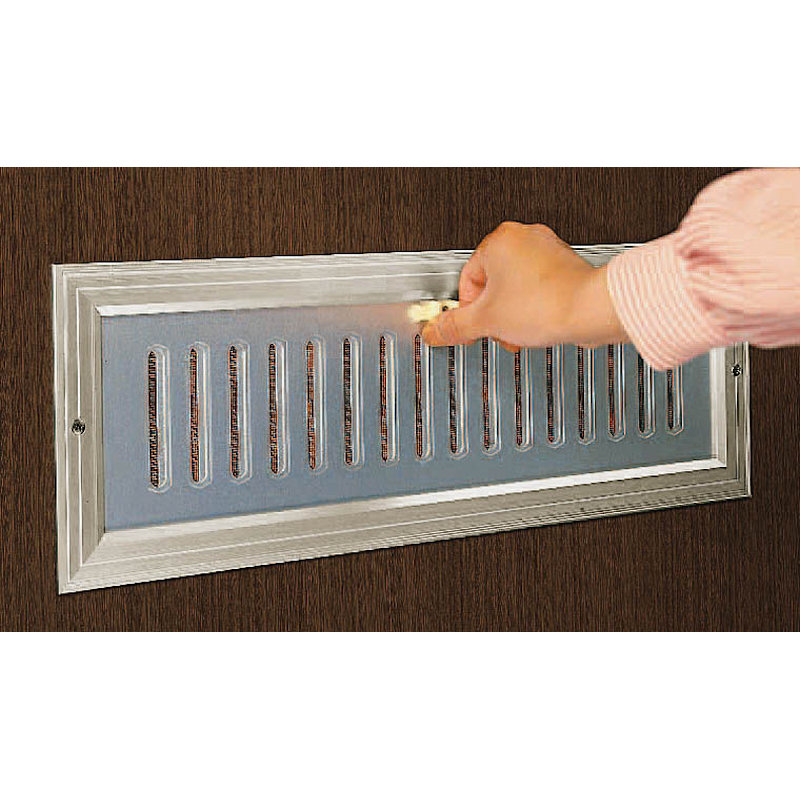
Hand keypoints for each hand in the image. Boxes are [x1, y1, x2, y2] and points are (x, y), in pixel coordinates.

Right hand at [421, 222, 628, 349]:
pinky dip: (533, 307)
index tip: (474, 327)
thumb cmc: (547, 304)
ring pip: (514, 287)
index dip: (468, 311)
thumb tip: (434, 331)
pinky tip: (538, 323)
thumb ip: (454, 327)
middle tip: (499, 329)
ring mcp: (547, 250)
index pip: (466, 280)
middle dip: (493, 314)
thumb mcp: (486, 321)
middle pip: (491, 284)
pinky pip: (537, 288)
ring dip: (512, 313)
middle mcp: (524, 237)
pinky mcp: (565, 266)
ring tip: (521, 328)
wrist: (592, 310)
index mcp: (498, 241)